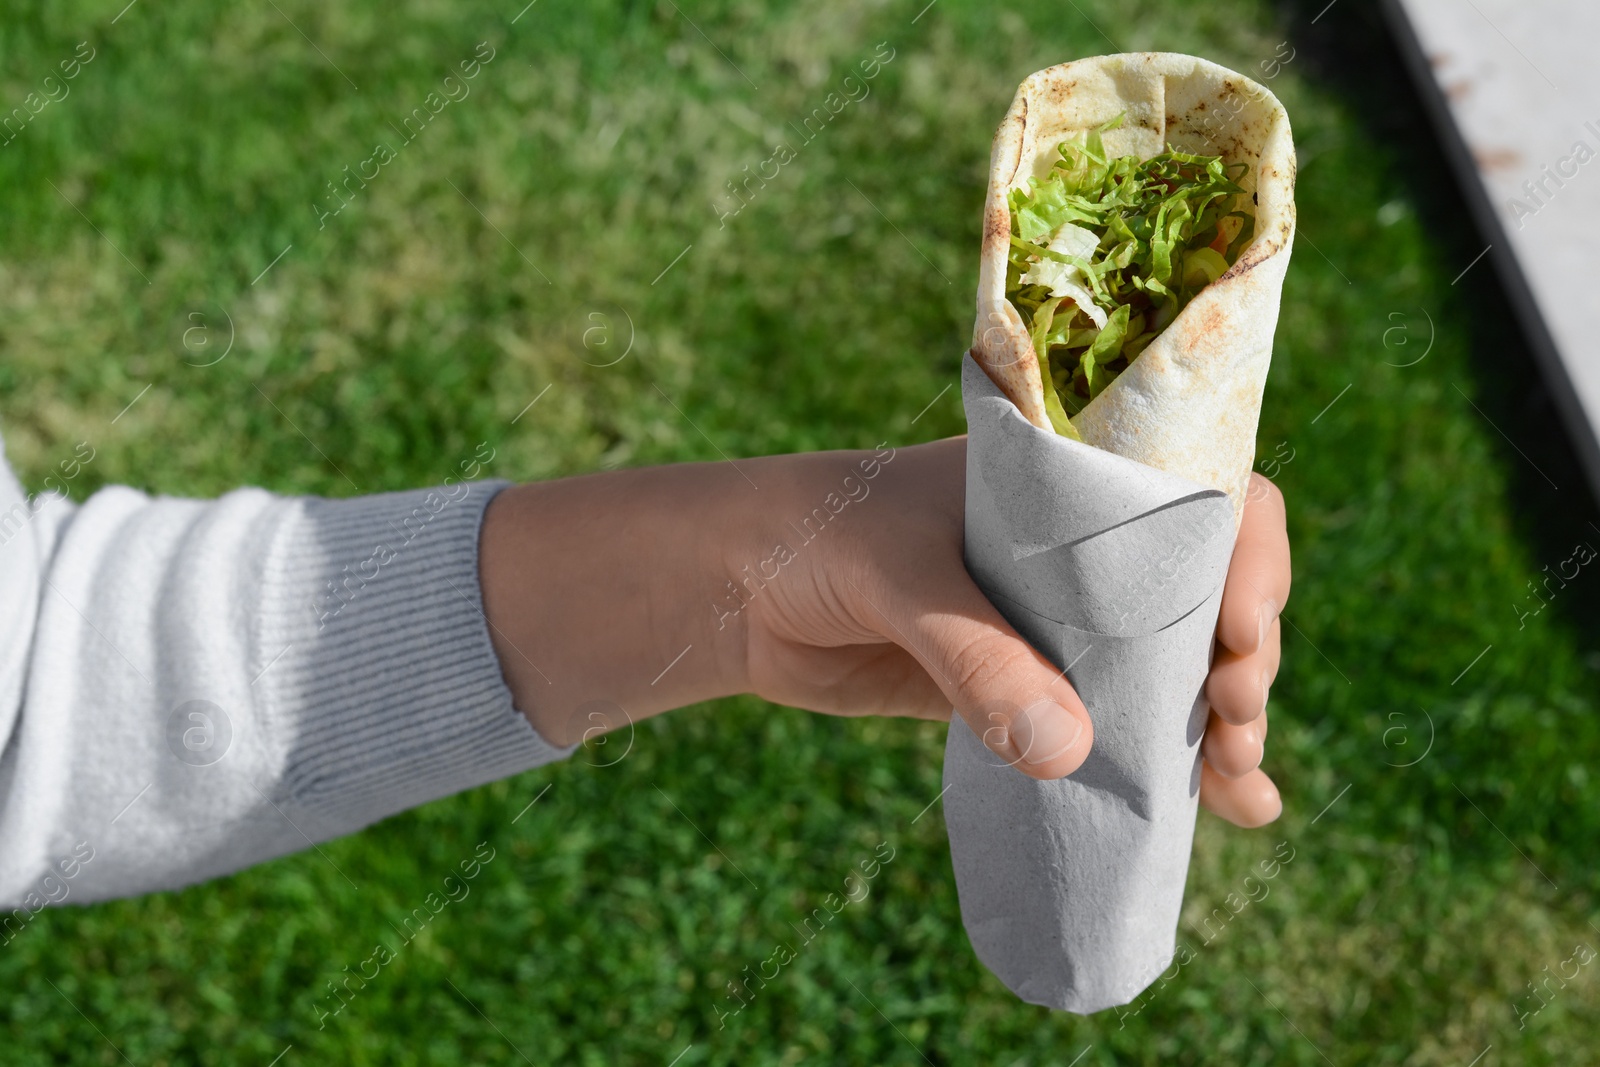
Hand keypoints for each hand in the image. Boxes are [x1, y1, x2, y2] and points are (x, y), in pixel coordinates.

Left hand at [478, 440, 1286, 827]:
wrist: (743, 591)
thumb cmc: (820, 537)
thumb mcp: (899, 579)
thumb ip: (974, 656)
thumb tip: (1070, 751)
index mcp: (1073, 479)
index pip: (1202, 497)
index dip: (1248, 558)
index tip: (1240, 628)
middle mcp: (1086, 547)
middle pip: (1208, 594)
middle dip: (1243, 659)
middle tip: (1230, 720)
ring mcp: (1063, 620)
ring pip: (1179, 668)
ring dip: (1228, 725)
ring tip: (1242, 787)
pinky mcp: (1032, 684)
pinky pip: (1120, 723)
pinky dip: (1176, 766)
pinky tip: (1230, 813)